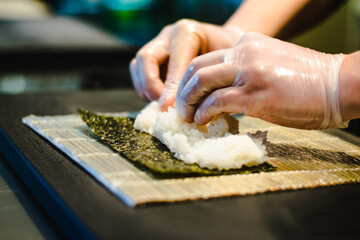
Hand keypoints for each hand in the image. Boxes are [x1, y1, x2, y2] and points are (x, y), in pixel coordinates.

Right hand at [130, 19, 243, 110]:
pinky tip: (160, 100)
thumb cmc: (229, 57)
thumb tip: (189, 108)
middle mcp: (169, 35)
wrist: (227, 46)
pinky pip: (138, 71)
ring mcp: (158, 44)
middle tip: (162, 106)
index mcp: (187, 32)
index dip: (171, 87)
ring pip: (137, 64)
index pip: (174, 62)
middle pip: (145, 58)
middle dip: (151, 86)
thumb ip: (206, 80)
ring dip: (145, 88)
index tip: (171, 108)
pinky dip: (145, 89)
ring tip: (160, 105)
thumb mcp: (223, 65)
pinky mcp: (152, 55)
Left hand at [175, 32, 346, 129]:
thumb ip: (246, 72)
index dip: (191, 79)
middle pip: (197, 67)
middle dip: (183, 90)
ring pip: (201, 82)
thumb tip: (225, 94)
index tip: (188, 96)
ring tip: (186, 117)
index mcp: (247, 44)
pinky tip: (203, 121)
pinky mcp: (254, 94)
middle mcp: (244, 52)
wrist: (339, 84)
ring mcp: (249, 72)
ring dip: (187, 102)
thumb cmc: (308, 81)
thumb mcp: (271, 65)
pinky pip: (216, 102)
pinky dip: (203, 113)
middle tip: (180, 108)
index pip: (207, 59)